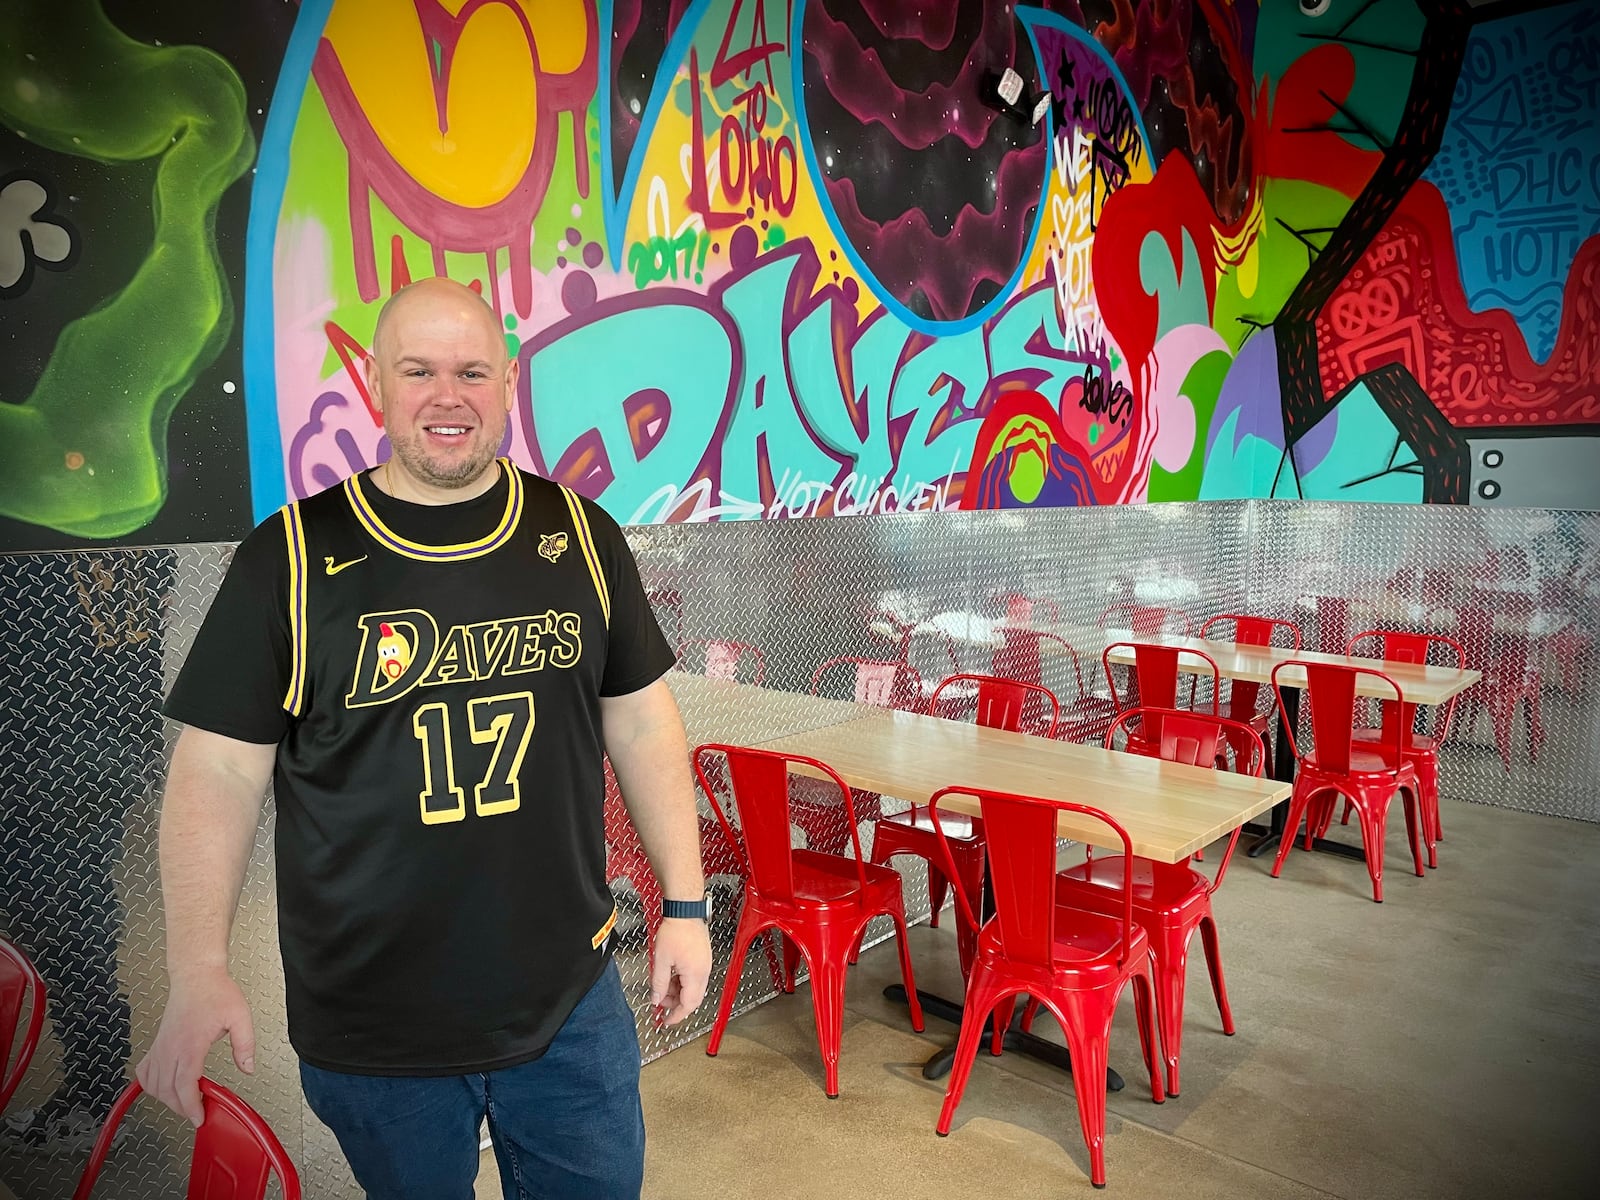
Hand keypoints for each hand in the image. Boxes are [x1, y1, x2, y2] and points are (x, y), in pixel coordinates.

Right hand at [135, 967, 254, 1125]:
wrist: (195, 975)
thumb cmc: (215, 991)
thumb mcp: (240, 1017)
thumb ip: (245, 1045)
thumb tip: (248, 1068)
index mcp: (190, 1044)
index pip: (184, 1085)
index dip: (190, 1106)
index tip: (199, 1117)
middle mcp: (170, 1047)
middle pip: (167, 1091)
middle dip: (181, 1108)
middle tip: (198, 1112)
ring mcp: (160, 1046)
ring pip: (153, 1084)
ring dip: (167, 1099)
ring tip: (187, 1101)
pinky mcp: (157, 1043)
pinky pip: (146, 1071)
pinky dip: (151, 1085)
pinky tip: (164, 1087)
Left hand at [650, 917, 711, 1025]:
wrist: (686, 910)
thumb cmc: (675, 930)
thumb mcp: (661, 960)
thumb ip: (659, 983)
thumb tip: (656, 1000)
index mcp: (695, 975)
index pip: (688, 1005)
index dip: (676, 1016)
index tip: (666, 1021)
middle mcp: (704, 972)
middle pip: (693, 999)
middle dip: (677, 1005)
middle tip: (661, 1004)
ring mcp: (705, 964)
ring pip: (694, 988)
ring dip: (679, 992)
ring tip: (663, 987)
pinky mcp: (704, 958)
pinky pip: (695, 978)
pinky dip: (683, 982)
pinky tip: (672, 977)